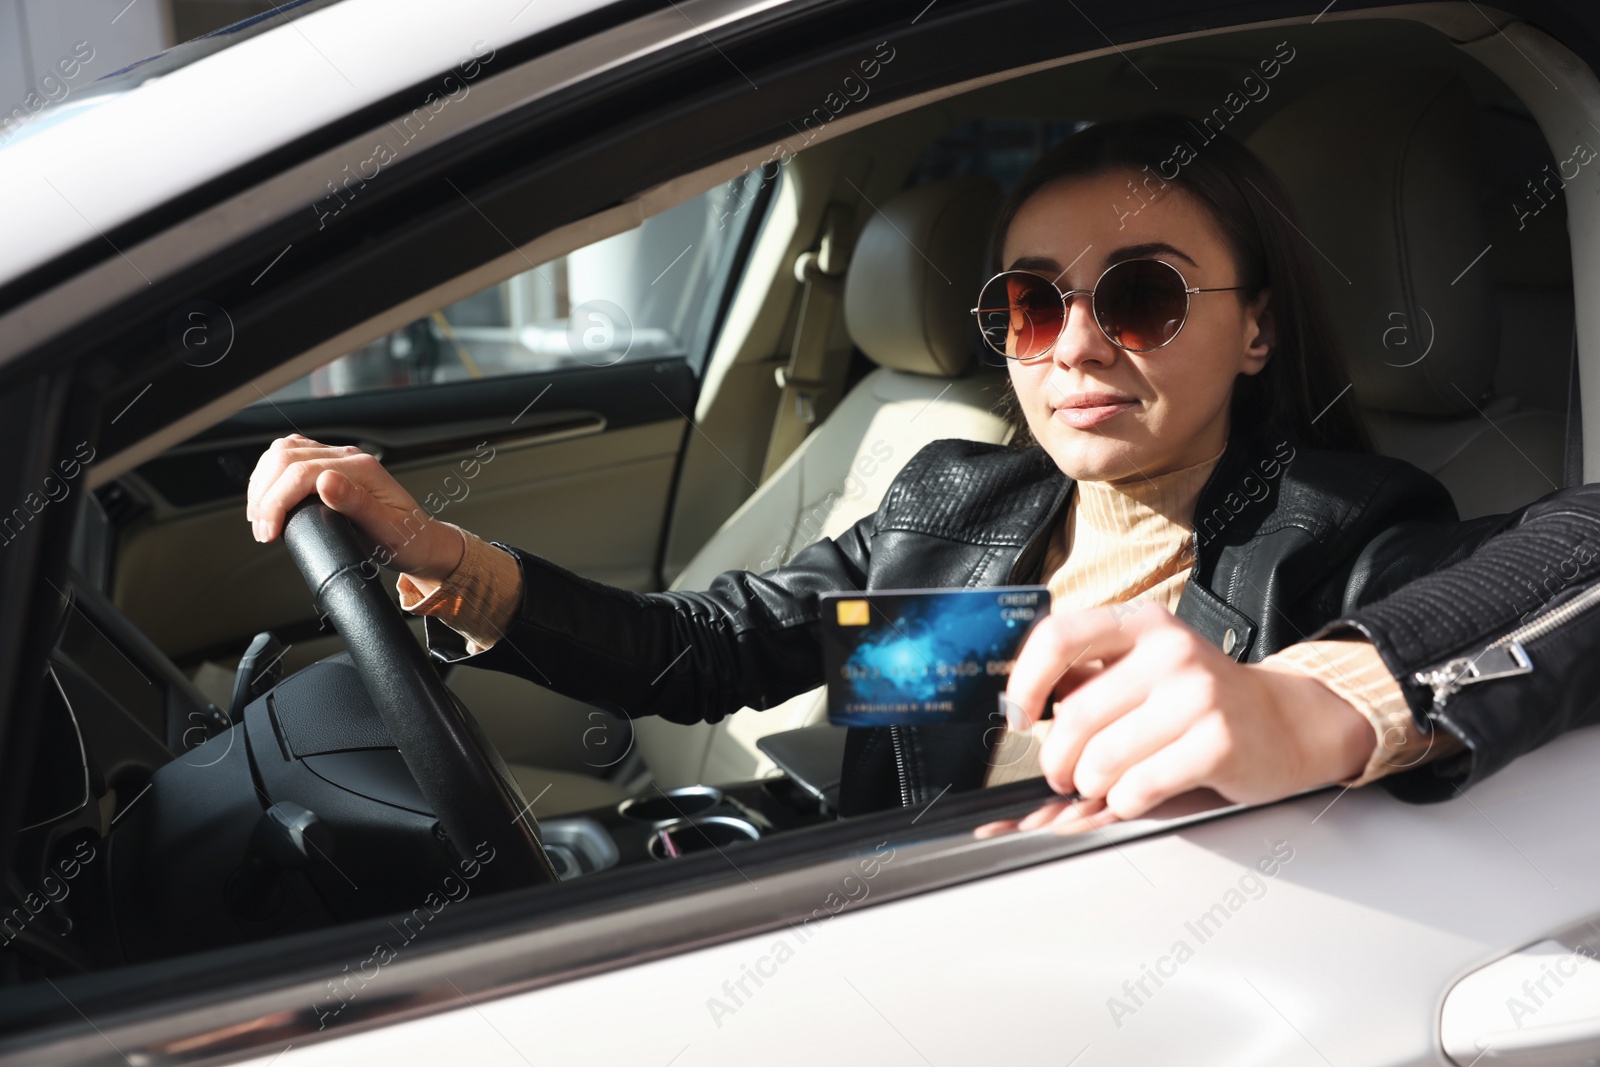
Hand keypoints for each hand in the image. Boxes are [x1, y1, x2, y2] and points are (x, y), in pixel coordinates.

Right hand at [245, 434, 464, 579]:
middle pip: (286, 457)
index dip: (276, 501)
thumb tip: (326, 481)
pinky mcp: (329, 468)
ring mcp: (338, 460)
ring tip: (260, 517)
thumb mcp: (388, 529)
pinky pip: (290, 459)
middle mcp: (348, 458)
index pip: (302, 473)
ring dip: (263, 483)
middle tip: (262, 528)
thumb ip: (357, 504)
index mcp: (362, 469)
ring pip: (283, 453)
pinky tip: (268, 500)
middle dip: (265, 494)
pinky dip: (271, 477)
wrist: (421, 542)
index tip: (268, 531)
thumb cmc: (409, 539)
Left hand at [1001, 601, 1375, 820]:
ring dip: (1091, 784)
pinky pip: (1139, 786)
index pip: (1058, 637)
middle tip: (1063, 773)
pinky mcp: (1218, 742)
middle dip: (1057, 758)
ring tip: (1102, 784)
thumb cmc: (1200, 701)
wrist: (1286, 721)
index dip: (1025, 682)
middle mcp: (1169, 650)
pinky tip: (1137, 794)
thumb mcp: (1145, 668)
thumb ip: (1089, 677)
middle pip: (1075, 714)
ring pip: (1102, 757)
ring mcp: (1197, 694)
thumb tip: (1021, 709)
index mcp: (1141, 624)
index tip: (1021, 716)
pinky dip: (1125, 801)